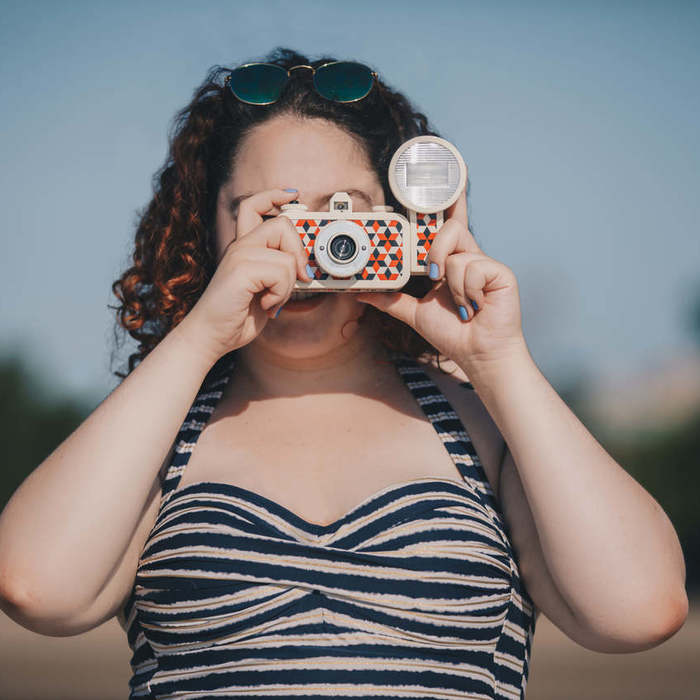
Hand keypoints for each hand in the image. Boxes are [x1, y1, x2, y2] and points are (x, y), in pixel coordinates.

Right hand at [180, 188, 311, 362]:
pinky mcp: (240, 270)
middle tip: (298, 278)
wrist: (211, 336)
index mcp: (242, 247)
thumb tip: (305, 267)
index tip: (293, 195)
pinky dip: (280, 294)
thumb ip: (279, 273)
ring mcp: (238, 256)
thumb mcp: (264, 290)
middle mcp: (239, 246)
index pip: (254, 206)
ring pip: (287, 256)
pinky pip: (281, 273)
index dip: (274, 195)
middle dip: (299, 253)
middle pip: (282, 224)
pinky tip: (264, 304)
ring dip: (287, 285)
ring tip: (271, 299)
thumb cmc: (236, 316)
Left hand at [355, 187, 527, 370]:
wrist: (477, 354)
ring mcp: (485, 262)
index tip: (441, 178)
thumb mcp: (414, 313)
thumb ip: (391, 300)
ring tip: (459, 304)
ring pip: (454, 251)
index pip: (448, 223)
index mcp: (451, 260)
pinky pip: (469, 267)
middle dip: (435, 248)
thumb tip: (363, 293)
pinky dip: (464, 292)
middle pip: (449, 227)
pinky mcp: (499, 271)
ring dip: (449, 284)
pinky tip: (474, 306)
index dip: (447, 199)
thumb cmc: (453, 333)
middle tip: (433, 275)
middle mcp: (468, 256)